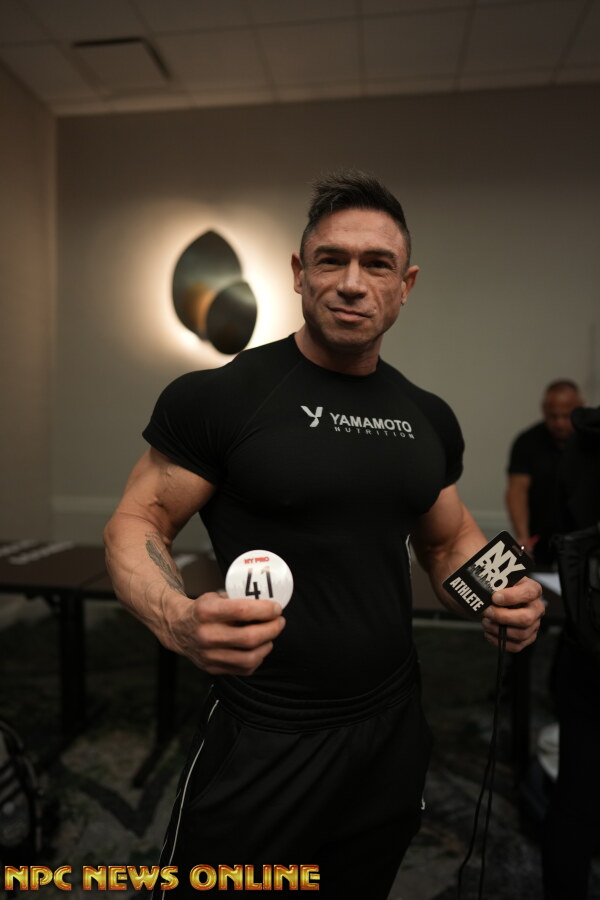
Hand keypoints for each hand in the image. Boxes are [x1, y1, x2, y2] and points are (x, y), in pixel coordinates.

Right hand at [164, 590, 285, 674]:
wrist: (177, 628)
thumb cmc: (201, 610)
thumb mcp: (216, 597)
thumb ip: (239, 601)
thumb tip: (268, 604)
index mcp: (206, 611)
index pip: (243, 611)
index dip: (266, 610)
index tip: (276, 608)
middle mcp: (206, 634)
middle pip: (250, 637)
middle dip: (272, 629)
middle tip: (279, 622)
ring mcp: (208, 654)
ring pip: (249, 657)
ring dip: (267, 645)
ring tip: (270, 636)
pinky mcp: (212, 668)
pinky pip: (243, 669)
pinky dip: (257, 659)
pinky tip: (258, 648)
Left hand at [480, 576, 543, 651]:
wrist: (495, 600)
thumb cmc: (498, 588)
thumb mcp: (498, 579)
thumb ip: (494, 583)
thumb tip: (487, 592)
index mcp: (532, 589)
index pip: (529, 592)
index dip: (512, 596)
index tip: (494, 597)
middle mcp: (537, 608)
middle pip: (526, 618)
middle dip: (502, 617)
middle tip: (487, 612)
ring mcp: (534, 624)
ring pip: (521, 634)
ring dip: (498, 629)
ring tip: (485, 622)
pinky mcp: (527, 638)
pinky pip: (516, 646)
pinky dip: (499, 641)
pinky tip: (488, 633)